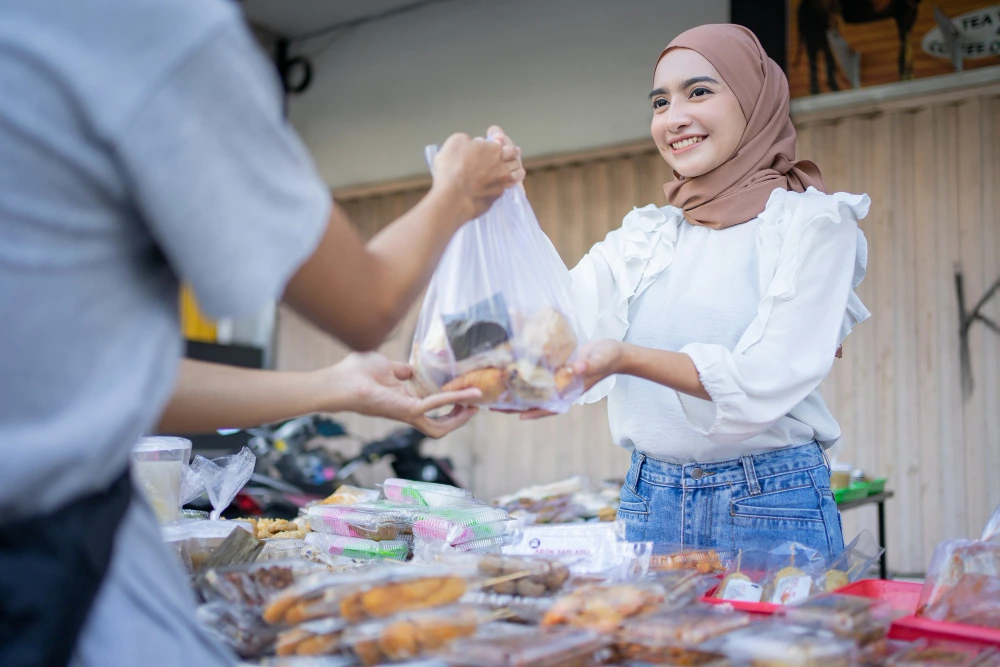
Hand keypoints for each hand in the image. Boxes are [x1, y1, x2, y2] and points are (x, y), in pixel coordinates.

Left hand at [318, 353, 481, 437]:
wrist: (341, 381)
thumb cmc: (356, 374)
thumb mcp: (387, 367)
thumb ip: (402, 370)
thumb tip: (412, 369)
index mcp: (403, 402)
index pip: (430, 410)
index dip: (448, 406)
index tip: (465, 395)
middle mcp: (407, 412)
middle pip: (438, 426)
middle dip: (458, 418)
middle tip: (474, 407)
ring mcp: (407, 413)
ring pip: (439, 426)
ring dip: (459, 416)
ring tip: (475, 404)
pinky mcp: (406, 410)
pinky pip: (434, 406)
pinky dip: (452, 400)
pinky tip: (467, 394)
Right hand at [432, 129, 524, 219]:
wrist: (452, 196)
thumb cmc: (451, 166)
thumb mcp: (456, 141)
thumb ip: (469, 140)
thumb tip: (475, 143)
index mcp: (494, 150)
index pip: (508, 146)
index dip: (504, 146)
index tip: (500, 147)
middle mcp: (502, 166)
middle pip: (515, 159)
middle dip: (512, 157)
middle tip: (509, 156)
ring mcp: (501, 183)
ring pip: (517, 175)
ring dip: (515, 171)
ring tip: (512, 171)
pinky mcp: (496, 197)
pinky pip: (505, 189)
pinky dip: (504, 186)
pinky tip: (499, 186)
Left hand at [496, 339, 625, 420]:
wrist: (614, 352)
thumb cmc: (608, 358)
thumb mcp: (599, 359)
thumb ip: (589, 364)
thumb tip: (578, 368)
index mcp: (570, 390)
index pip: (551, 405)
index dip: (536, 412)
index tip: (519, 416)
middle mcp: (562, 387)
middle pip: (536, 400)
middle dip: (516, 405)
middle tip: (494, 406)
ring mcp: (559, 379)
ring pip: (534, 390)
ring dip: (517, 392)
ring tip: (497, 392)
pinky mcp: (558, 369)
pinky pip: (539, 376)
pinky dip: (526, 377)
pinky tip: (512, 373)